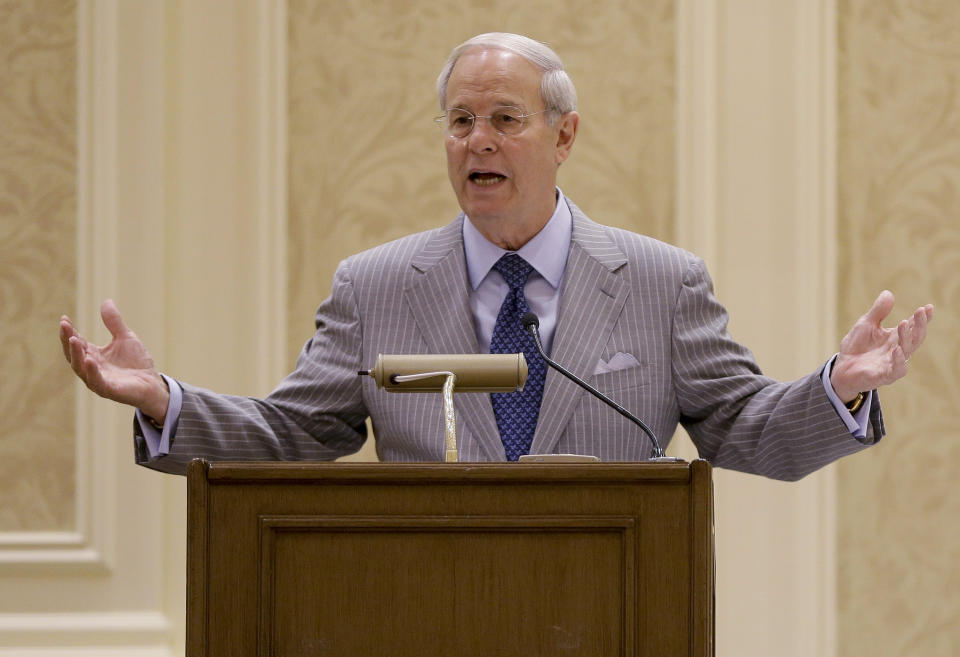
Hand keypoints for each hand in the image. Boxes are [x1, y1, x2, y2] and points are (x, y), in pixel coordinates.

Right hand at [59, 299, 169, 421]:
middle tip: (64, 326)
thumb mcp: (125, 338)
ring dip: (76, 354)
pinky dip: (92, 372)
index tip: (64, 319)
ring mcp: (98, 380)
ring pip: (81, 368)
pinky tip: (90, 360)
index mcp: (93, 356)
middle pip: (73, 354)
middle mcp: (91, 368)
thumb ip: (114, 322)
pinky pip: (97, 382)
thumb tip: (106, 300)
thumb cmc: (137, 362)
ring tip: (73, 339)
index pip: (77, 342)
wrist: (153, 383)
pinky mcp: (109, 390)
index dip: (69, 331)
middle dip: (67, 340)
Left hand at [830, 290, 933, 402]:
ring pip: (907, 351)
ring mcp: (893, 363)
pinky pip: (896, 369)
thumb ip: (878, 312)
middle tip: (920, 311)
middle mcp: (898, 350)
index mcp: (896, 337)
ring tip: (903, 323)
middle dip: (919, 324)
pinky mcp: (884, 376)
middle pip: (914, 337)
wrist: (842, 369)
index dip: (921, 318)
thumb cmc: (856, 346)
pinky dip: (899, 360)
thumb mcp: (865, 325)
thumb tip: (888, 293)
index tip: (928, 307)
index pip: (912, 326)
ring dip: (907, 337)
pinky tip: (897, 349)